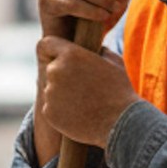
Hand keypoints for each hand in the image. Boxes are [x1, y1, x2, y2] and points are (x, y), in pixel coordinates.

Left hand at [36, 35, 137, 149]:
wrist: (121, 122)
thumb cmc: (121, 91)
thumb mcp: (114, 62)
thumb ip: (99, 51)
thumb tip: (96, 49)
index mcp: (70, 54)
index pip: (45, 45)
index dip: (50, 51)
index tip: (57, 58)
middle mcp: (55, 70)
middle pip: (51, 69)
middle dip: (63, 76)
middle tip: (82, 88)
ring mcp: (50, 93)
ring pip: (51, 90)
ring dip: (62, 95)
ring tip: (85, 104)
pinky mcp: (48, 112)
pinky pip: (51, 108)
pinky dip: (62, 111)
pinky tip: (80, 115)